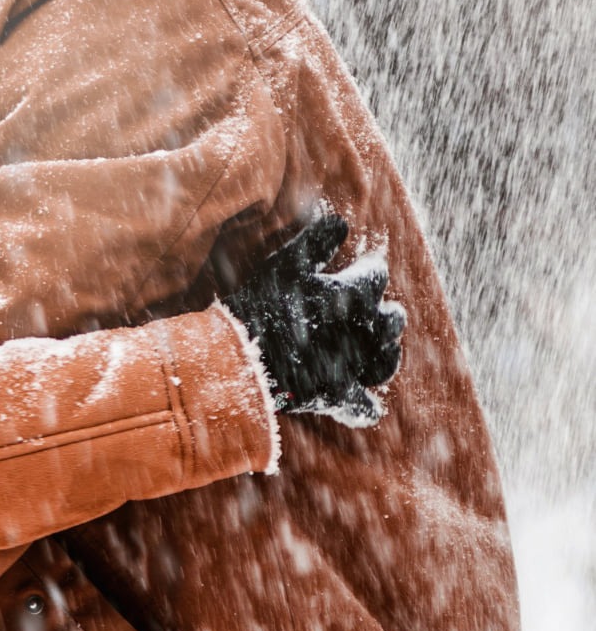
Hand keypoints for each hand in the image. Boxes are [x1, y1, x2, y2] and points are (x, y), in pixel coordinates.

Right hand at [222, 210, 404, 424]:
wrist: (239, 354)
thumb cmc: (262, 302)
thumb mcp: (287, 262)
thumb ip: (318, 239)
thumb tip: (342, 221)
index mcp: (355, 294)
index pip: (376, 275)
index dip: (368, 269)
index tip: (360, 268)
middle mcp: (363, 332)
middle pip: (391, 319)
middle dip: (382, 312)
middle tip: (368, 310)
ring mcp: (352, 367)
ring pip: (387, 362)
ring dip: (385, 352)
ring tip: (376, 348)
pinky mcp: (336, 396)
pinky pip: (363, 408)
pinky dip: (364, 407)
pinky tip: (364, 402)